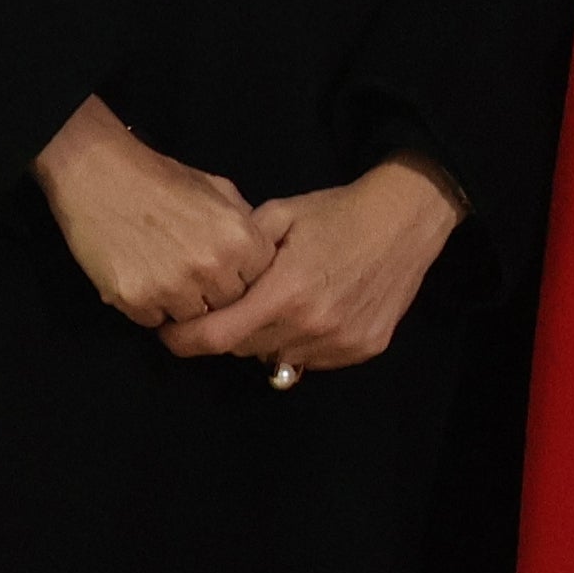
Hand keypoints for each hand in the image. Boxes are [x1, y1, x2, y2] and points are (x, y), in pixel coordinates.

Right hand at [32, 97, 268, 332]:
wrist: (97, 175)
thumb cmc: (159, 178)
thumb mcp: (217, 188)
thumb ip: (245, 221)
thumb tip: (261, 251)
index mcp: (239, 238)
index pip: (258, 281)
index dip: (240, 275)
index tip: (224, 265)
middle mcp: (211, 267)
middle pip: (228, 306)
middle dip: (213, 292)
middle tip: (191, 271)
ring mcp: (173, 287)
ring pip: (192, 319)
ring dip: (181, 304)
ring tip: (165, 273)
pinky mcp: (136, 300)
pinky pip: (154, 321)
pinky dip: (148, 306)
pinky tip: (140, 276)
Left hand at [186, 153, 466, 378]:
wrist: (404, 222)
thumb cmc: (337, 213)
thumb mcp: (280, 214)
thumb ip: (239, 249)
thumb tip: (207, 278)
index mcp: (284, 292)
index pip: (216, 337)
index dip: (184, 340)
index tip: (169, 333)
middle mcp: (310, 326)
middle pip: (242, 350)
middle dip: (224, 333)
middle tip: (226, 307)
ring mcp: (339, 343)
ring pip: (276, 357)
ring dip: (264, 339)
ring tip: (274, 305)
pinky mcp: (362, 349)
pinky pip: (311, 359)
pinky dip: (299, 343)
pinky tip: (309, 313)